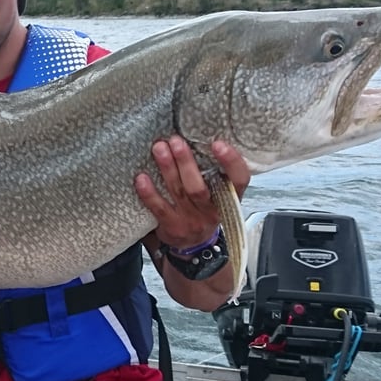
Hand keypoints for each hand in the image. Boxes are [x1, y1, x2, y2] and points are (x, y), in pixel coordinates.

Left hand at [134, 136, 250, 249]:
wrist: (194, 246)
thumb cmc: (204, 209)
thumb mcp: (218, 195)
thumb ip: (214, 172)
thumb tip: (197, 135)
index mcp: (228, 198)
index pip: (239, 180)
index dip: (231, 162)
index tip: (218, 143)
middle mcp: (211, 211)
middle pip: (199, 187)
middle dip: (186, 162)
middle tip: (175, 141)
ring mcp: (191, 221)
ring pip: (180, 193)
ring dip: (168, 169)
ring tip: (159, 148)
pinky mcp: (172, 227)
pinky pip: (159, 208)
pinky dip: (149, 193)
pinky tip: (141, 178)